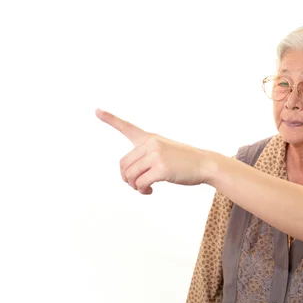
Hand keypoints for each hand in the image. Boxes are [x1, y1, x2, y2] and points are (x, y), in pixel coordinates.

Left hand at [95, 109, 211, 193]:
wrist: (205, 163)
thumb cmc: (185, 161)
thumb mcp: (165, 151)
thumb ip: (147, 158)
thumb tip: (131, 179)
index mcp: (150, 138)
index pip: (127, 127)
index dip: (110, 119)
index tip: (97, 110)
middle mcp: (151, 144)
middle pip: (123, 164)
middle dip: (127, 178)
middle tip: (138, 184)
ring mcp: (156, 155)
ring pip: (130, 175)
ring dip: (135, 186)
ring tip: (145, 188)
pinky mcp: (161, 168)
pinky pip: (140, 183)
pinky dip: (142, 190)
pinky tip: (151, 191)